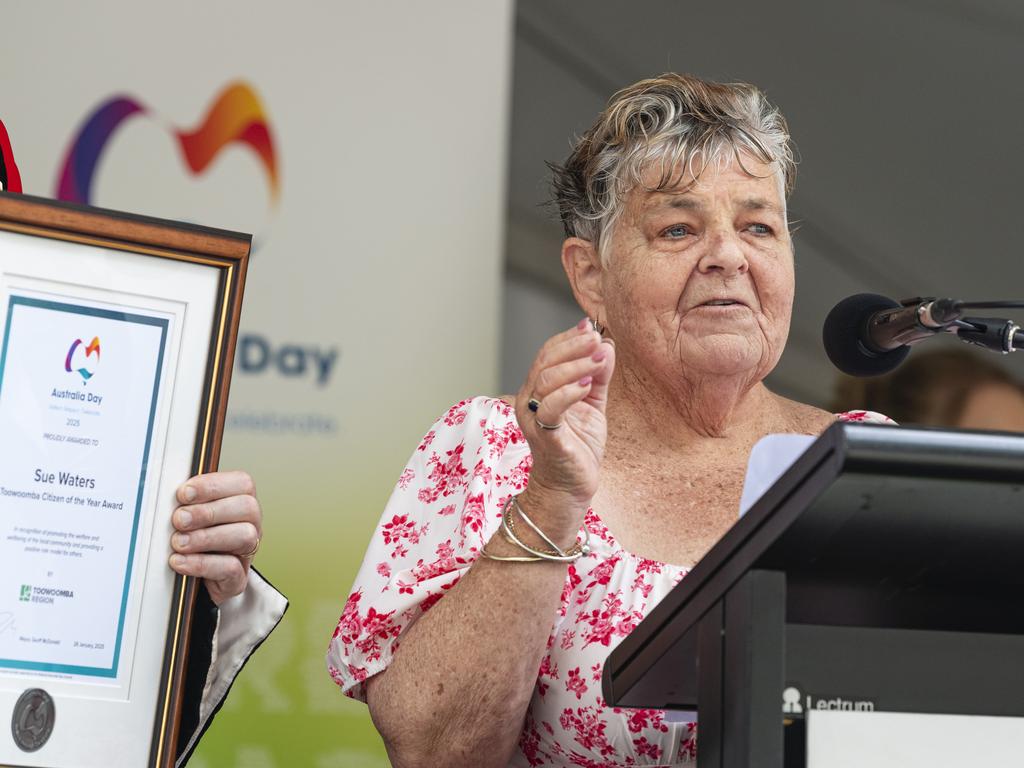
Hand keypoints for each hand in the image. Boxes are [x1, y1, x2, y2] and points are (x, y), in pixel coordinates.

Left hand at [168, 470, 261, 605]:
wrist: (198, 578)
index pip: (242, 483)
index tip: (184, 494)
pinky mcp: (239, 577)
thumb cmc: (195, 536)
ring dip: (206, 537)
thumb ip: (187, 501)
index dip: (212, 486)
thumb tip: (166, 495)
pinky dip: (201, 564)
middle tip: (178, 520)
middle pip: (247, 507)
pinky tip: (179, 561)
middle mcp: (251, 522)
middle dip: (207, 512)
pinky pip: (230, 568)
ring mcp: (248, 550)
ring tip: (178, 542)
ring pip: (244, 536)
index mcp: (242, 500)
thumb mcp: (193, 513)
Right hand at [516, 319, 615, 517]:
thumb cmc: (577, 446)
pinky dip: (569, 392)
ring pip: (546, 379)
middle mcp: (529, 400)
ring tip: (599, 360)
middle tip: (597, 340)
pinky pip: (551, 408)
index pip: (548, 353)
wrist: (570, 486)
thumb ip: (598, 376)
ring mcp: (533, 418)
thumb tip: (606, 346)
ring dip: (575, 365)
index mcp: (537, 389)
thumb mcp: (592, 404)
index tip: (592, 328)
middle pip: (545, 361)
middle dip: (573, 346)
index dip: (568, 338)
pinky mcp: (544, 435)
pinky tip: (587, 385)